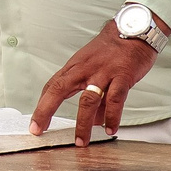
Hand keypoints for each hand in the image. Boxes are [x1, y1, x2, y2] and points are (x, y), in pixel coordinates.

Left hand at [30, 23, 162, 145]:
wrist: (135, 29)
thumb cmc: (113, 49)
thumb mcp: (96, 68)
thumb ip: (94, 96)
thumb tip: (95, 120)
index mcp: (75, 67)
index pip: (52, 86)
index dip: (41, 105)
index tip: (35, 123)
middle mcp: (85, 69)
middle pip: (59, 90)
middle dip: (46, 110)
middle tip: (40, 130)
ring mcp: (103, 72)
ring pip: (88, 100)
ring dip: (83, 123)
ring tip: (81, 141)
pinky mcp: (122, 76)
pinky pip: (115, 99)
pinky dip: (112, 116)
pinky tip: (110, 129)